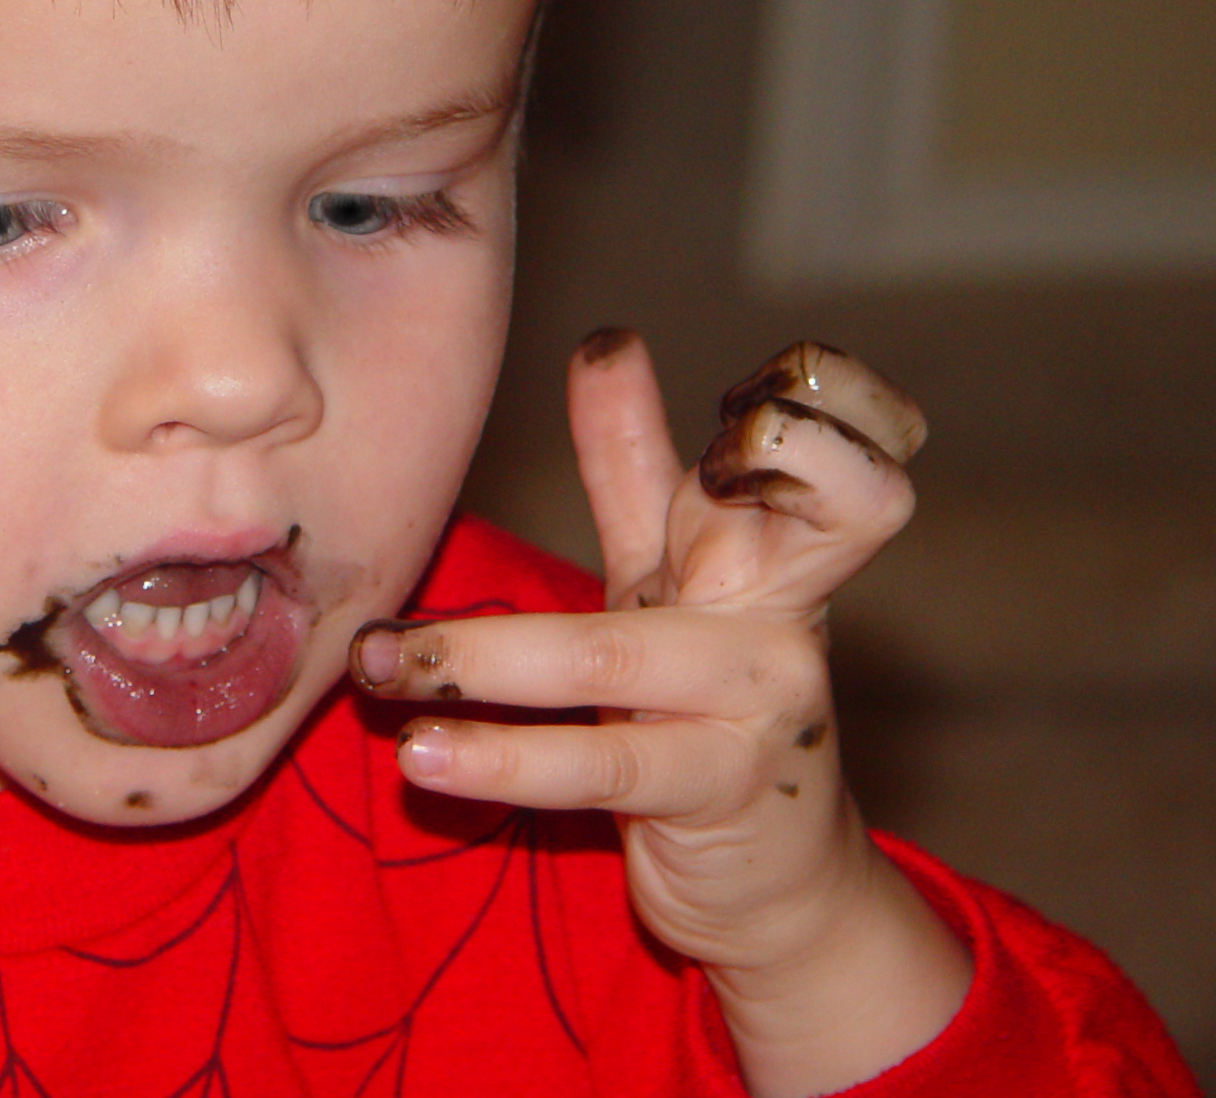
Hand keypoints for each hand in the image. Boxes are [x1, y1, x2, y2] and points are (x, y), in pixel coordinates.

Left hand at [351, 331, 970, 1096]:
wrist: (776, 878)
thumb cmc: (707, 699)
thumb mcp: (672, 576)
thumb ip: (637, 462)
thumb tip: (607, 338)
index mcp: (774, 544)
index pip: (836, 447)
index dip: (827, 403)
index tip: (744, 374)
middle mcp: (785, 610)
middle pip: (830, 506)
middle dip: (770, 449)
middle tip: (679, 415)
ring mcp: (761, 703)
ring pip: (615, 652)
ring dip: (473, 658)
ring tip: (378, 661)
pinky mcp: (720, 790)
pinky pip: (600, 765)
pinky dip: (500, 762)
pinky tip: (421, 755)